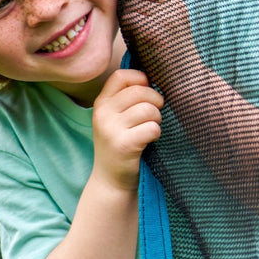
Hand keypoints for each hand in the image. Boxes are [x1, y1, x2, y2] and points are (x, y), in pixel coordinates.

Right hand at [91, 67, 163, 190]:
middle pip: (139, 91)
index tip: (148, 91)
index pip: (121, 76)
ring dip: (157, 119)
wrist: (111, 182)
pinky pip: (152, 128)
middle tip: (156, 114)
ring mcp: (111, 129)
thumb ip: (126, 99)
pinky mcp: (124, 145)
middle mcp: (103, 114)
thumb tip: (152, 79)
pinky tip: (150, 140)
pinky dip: (156, 133)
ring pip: (148, 109)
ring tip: (151, 128)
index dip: (140, 79)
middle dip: (156, 100)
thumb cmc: (120, 145)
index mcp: (101, 103)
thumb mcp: (114, 119)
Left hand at [118, 0, 197, 89]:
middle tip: (129, 11)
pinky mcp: (154, 31)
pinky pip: (130, 18)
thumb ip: (155, 4)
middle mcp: (174, 5)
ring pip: (131, 2)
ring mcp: (165, 17)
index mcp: (178, 0)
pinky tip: (136, 40)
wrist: (186, 79)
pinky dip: (128, 29)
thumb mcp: (170, 22)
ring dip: (127, 15)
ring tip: (135, 31)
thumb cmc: (171, 52)